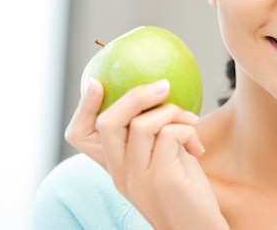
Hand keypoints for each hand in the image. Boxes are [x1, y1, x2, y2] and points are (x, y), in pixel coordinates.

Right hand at [65, 78, 228, 229]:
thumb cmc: (186, 195)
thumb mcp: (163, 161)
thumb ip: (154, 135)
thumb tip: (161, 93)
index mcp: (114, 168)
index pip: (79, 136)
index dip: (83, 106)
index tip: (96, 82)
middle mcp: (119, 173)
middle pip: (108, 121)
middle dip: (135, 95)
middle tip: (163, 86)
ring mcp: (138, 177)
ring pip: (142, 123)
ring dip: (172, 112)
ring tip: (191, 121)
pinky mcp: (162, 178)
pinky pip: (169, 134)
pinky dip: (187, 130)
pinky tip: (197, 146)